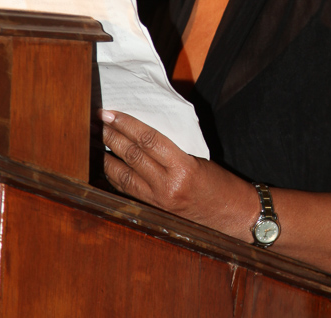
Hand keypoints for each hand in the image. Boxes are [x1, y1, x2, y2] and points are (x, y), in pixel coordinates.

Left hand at [99, 109, 255, 240]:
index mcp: (183, 167)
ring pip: (124, 175)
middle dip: (112, 137)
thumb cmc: (222, 183)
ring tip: (96, 141)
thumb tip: (144, 132)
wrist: (234, 216)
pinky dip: (115, 176)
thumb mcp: (200, 158)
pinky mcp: (154, 210)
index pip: (148, 140)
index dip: (127, 124)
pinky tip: (107, 165)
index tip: (111, 113)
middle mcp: (167, 186)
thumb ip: (173, 147)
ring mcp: (158, 201)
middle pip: (132, 156)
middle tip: (97, 121)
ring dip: (107, 156)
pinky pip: (128, 190)